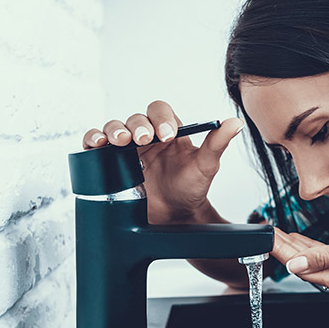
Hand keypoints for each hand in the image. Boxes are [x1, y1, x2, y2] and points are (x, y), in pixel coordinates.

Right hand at [82, 100, 243, 223]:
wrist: (175, 216)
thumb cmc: (191, 188)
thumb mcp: (206, 166)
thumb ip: (217, 144)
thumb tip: (235, 123)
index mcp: (168, 130)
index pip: (160, 111)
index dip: (161, 118)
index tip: (167, 134)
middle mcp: (146, 136)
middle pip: (135, 118)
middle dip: (137, 126)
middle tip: (144, 140)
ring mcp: (127, 149)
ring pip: (114, 128)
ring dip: (114, 131)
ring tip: (120, 142)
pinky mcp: (110, 163)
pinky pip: (96, 146)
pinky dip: (92, 141)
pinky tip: (96, 145)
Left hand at [274, 217, 328, 296]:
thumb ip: (323, 257)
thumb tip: (295, 266)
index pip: (301, 267)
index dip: (281, 251)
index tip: (267, 237)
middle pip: (305, 264)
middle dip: (284, 247)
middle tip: (267, 231)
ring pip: (313, 259)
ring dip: (295, 246)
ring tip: (278, 233)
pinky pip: (325, 256)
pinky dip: (311, 246)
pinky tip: (301, 239)